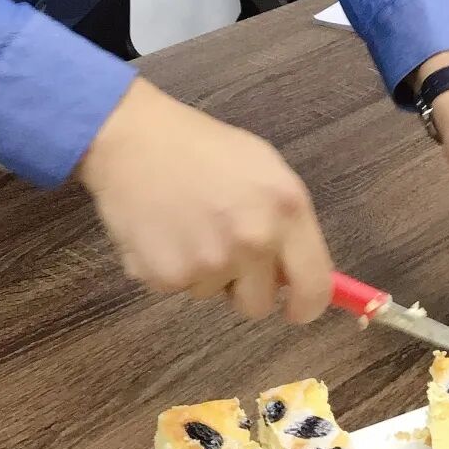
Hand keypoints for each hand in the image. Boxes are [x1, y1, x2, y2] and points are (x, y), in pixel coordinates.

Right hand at [75, 76, 331, 323]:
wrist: (134, 139)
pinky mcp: (168, 276)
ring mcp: (210, 262)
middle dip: (244, 287)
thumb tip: (291, 274)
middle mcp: (254, 240)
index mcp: (287, 209)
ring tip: (187, 223)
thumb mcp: (263, 167)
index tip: (294, 309)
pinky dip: (170, 266)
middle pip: (259, 304)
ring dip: (204, 270)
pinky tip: (162, 229)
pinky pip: (178, 288)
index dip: (305, 306)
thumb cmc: (201, 147)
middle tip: (222, 246)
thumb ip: (286, 221)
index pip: (315, 287)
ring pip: (214, 294)